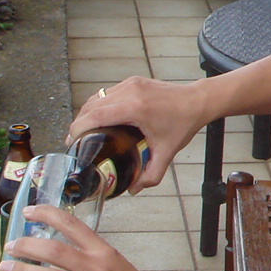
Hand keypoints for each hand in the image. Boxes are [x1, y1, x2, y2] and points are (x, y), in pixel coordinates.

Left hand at [0, 205, 174, 270]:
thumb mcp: (115, 262)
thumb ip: (89, 256)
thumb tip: (59, 251)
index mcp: (102, 251)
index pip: (72, 225)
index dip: (47, 215)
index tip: (28, 212)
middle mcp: (95, 268)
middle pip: (54, 250)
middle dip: (26, 246)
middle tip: (10, 247)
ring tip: (6, 269)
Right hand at [69, 77, 211, 191]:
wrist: (198, 101)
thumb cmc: (183, 123)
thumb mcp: (167, 152)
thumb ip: (151, 174)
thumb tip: (134, 189)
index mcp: (134, 108)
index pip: (94, 116)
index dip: (78, 129)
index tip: (71, 143)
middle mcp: (129, 92)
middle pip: (90, 107)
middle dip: (79, 124)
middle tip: (76, 142)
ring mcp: (130, 84)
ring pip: (97, 97)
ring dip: (87, 113)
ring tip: (85, 131)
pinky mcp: (133, 81)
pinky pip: (108, 93)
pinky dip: (100, 105)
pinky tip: (100, 119)